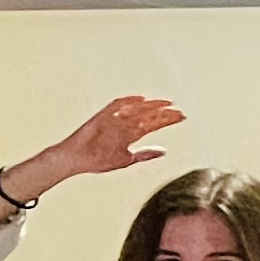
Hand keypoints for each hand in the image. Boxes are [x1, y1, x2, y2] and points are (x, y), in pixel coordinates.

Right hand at [39, 95, 183, 186]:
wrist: (75, 160)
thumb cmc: (98, 161)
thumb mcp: (126, 159)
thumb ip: (145, 154)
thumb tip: (164, 151)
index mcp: (130, 134)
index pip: (153, 124)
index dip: (167, 120)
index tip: (183, 117)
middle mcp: (124, 125)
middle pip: (147, 115)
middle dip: (163, 113)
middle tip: (180, 111)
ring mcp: (114, 120)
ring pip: (135, 110)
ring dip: (150, 106)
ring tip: (166, 103)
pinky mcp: (101, 117)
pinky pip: (115, 106)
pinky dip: (127, 102)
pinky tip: (140, 99)